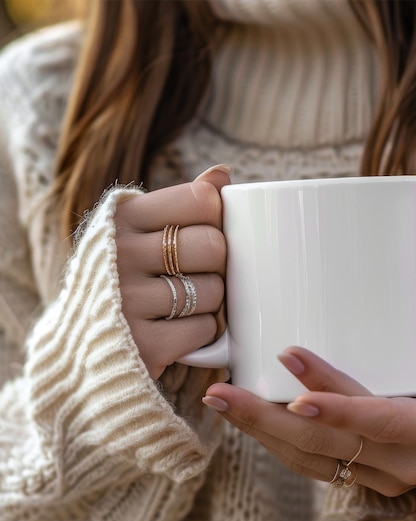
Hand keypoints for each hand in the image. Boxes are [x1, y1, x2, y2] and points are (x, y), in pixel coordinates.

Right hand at [114, 166, 230, 378]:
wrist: (83, 343)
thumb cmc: (125, 277)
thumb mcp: (141, 232)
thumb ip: (184, 201)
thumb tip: (223, 173)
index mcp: (123, 217)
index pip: (202, 199)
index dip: (217, 219)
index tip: (202, 232)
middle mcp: (119, 254)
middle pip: (213, 245)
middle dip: (218, 264)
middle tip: (198, 273)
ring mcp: (128, 301)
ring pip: (214, 290)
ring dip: (212, 302)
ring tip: (185, 303)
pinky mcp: (143, 344)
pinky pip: (206, 329)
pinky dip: (204, 332)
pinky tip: (181, 329)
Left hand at [202, 297, 415, 496]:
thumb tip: (412, 284)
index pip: (380, 416)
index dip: (335, 395)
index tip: (289, 359)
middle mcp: (405, 463)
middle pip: (326, 444)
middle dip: (268, 417)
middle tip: (222, 391)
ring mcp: (381, 479)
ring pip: (310, 459)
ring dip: (261, 430)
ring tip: (220, 400)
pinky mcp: (364, 483)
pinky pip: (312, 466)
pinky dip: (276, 442)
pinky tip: (248, 418)